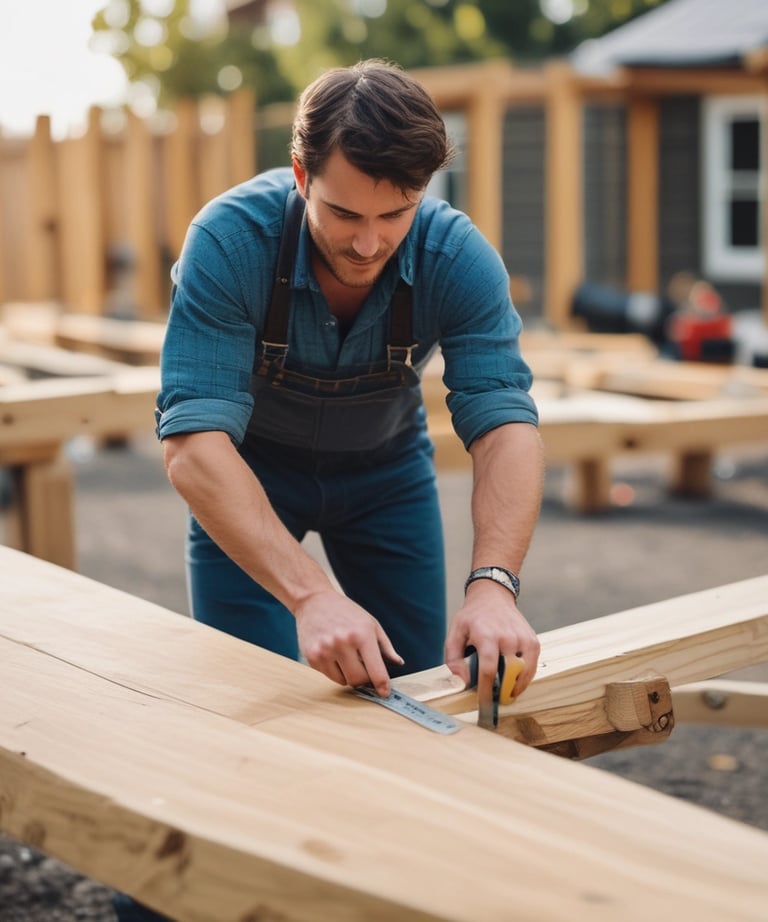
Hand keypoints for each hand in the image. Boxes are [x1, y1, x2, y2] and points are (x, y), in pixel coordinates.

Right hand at [294, 589, 402, 696]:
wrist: (314, 601)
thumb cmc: (346, 612)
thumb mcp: (370, 624)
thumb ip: (385, 646)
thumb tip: (398, 663)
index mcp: (362, 634)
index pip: (376, 670)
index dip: (382, 685)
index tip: (385, 693)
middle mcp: (343, 643)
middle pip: (359, 680)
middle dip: (364, 679)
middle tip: (364, 669)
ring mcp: (325, 650)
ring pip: (344, 681)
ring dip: (348, 675)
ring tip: (346, 657)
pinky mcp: (312, 656)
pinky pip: (329, 676)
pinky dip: (335, 671)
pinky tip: (333, 654)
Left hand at [444, 580, 539, 698]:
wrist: (493, 597)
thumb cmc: (473, 617)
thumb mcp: (455, 632)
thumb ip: (453, 659)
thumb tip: (463, 681)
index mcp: (486, 635)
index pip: (489, 669)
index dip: (487, 690)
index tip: (483, 704)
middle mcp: (508, 637)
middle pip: (509, 674)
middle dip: (503, 692)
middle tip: (495, 701)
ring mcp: (523, 639)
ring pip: (524, 673)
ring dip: (515, 687)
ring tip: (506, 694)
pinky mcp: (533, 641)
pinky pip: (532, 666)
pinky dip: (525, 678)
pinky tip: (515, 682)